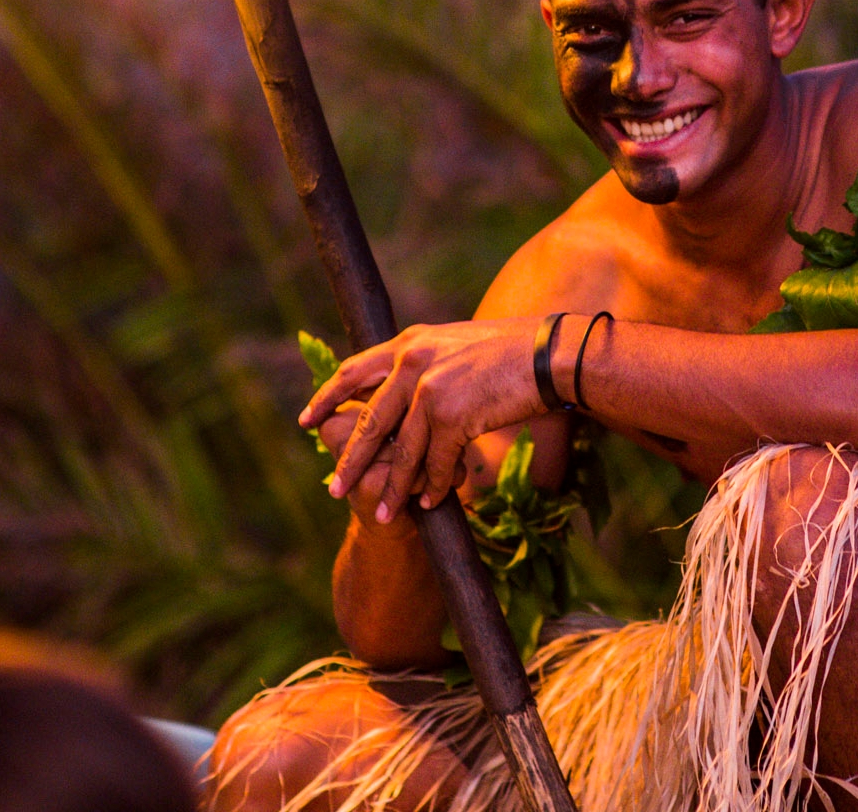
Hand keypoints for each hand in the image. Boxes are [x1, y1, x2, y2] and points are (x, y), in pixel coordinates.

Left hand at [299, 317, 548, 521]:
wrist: (550, 355)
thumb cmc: (513, 352)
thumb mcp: (456, 346)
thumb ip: (427, 363)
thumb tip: (407, 390)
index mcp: (409, 343)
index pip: (353, 371)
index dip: (327, 398)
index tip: (307, 420)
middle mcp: (412, 362)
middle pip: (370, 421)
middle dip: (350, 461)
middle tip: (334, 489)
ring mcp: (430, 389)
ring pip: (402, 452)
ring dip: (395, 489)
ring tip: (385, 514)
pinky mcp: (451, 415)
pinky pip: (436, 462)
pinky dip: (434, 486)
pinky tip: (431, 502)